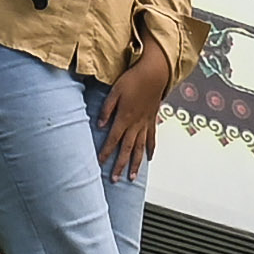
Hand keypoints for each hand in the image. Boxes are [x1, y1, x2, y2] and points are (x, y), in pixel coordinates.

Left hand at [98, 33, 177, 176]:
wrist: (154, 73)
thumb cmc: (133, 79)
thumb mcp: (115, 91)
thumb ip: (106, 109)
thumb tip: (100, 124)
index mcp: (124, 118)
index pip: (112, 140)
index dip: (105, 153)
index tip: (99, 164)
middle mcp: (136, 125)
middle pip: (126, 149)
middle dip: (120, 165)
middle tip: (115, 179)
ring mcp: (145, 124)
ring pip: (140, 148)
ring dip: (135, 163)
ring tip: (131, 177)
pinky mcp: (152, 120)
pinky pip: (152, 138)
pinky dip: (151, 149)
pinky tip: (149, 158)